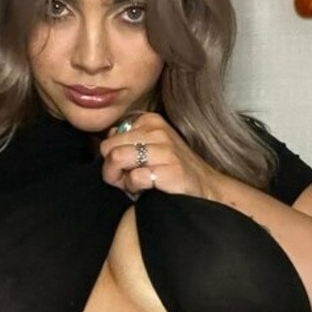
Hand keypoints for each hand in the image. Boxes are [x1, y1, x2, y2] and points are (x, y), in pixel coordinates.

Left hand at [98, 112, 221, 200]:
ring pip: (117, 158)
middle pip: (109, 148)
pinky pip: (134, 177)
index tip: (125, 168)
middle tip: (124, 181)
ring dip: (120, 179)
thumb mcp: (149, 147)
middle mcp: (157, 130)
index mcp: (150, 121)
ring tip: (134, 185)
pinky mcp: (171, 169)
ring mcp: (165, 149)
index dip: (112, 157)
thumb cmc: (171, 170)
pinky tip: (145, 190)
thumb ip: (126, 140)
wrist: (205, 187)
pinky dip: (134, 188)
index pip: (109, 138)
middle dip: (111, 170)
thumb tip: (107, 138)